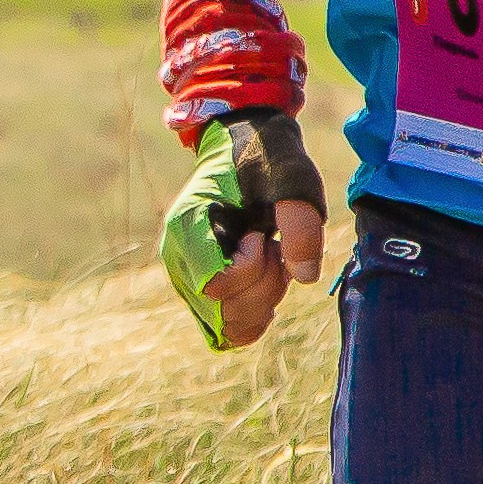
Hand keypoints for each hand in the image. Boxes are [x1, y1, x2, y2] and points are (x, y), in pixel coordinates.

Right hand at [160, 112, 325, 349]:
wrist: (245, 151)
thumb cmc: (267, 160)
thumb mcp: (291, 177)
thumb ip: (300, 222)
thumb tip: (305, 277)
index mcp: (187, 226)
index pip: (216, 286)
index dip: (251, 269)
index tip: (260, 233)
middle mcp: (177, 259)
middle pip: (224, 312)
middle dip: (264, 284)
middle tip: (272, 245)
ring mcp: (185, 281)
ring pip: (228, 327)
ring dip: (263, 300)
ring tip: (269, 259)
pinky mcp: (199, 296)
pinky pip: (226, 332)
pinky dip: (254, 315)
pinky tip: (265, 280)